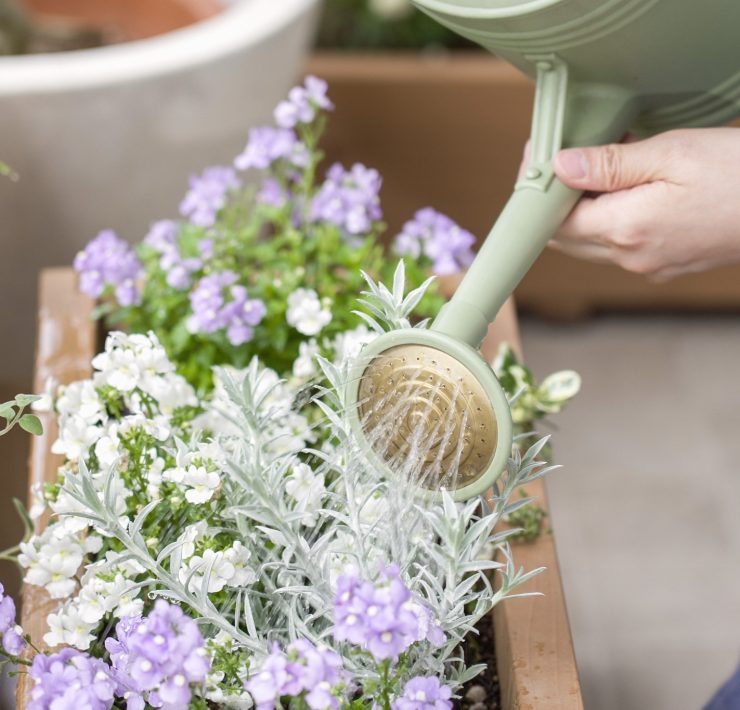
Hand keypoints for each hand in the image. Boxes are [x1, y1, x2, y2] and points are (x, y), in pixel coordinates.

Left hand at [547, 127, 739, 279]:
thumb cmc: (738, 175)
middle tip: (566, 162)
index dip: (541, 194)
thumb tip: (561, 167)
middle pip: (567, 238)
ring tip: (602, 168)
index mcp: (625, 230)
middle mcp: (631, 257)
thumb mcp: (670, 154)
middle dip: (557, 204)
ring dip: (584, 211)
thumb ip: (608, 165)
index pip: (554, 224)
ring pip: (592, 244)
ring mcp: (648, 266)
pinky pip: (619, 247)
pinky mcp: (664, 265)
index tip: (542, 162)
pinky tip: (628, 189)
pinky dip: (611, 220)